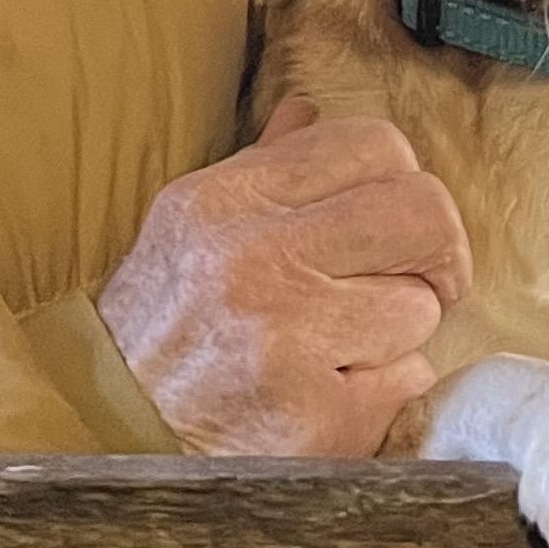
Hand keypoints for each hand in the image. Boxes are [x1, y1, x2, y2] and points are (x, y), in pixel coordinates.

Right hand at [97, 96, 470, 457]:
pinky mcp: (314, 418)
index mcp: (224, 200)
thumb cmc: (159, 327)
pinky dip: (383, 388)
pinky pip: (408, 378)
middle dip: (438, 252)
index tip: (398, 228)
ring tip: (337, 347)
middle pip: (422, 213)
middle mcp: (253, 260)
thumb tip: (310, 112)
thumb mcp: (190, 227)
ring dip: (395, 331)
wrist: (110, 435)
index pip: (373, 144)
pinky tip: (330, 390)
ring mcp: (286, 342)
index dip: (406, 183)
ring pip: (418, 308)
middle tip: (419, 283)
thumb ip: (261, 169)